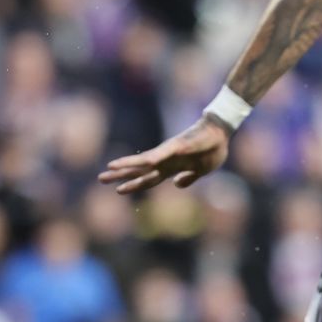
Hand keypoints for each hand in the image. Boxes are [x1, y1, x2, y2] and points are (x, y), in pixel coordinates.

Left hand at [98, 118, 230, 195]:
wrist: (221, 131)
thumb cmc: (212, 149)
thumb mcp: (201, 171)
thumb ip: (188, 178)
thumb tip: (176, 184)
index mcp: (170, 168)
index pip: (148, 178)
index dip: (133, 184)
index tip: (117, 190)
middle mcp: (165, 160)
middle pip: (139, 170)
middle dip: (120, 175)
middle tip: (100, 178)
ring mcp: (170, 152)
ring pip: (145, 161)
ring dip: (127, 165)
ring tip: (109, 168)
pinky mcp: (178, 146)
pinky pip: (163, 154)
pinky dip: (152, 158)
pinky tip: (142, 162)